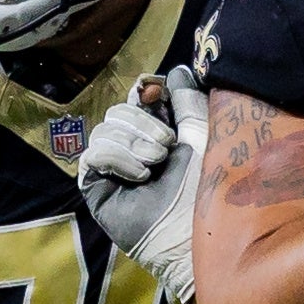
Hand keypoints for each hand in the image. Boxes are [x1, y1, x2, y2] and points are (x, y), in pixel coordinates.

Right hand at [74, 66, 207, 303]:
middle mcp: (136, 147)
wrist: (195, 233)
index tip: (157, 91)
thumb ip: (189, 103)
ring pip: (104, 129)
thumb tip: (177, 70)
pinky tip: (138, 177)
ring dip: (132, 143)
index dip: (146, 90)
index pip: (141, 97)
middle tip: (165, 148)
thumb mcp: (204, 137)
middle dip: (143, 122)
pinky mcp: (97, 187)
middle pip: (119, 109)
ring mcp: (115, 167)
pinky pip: (92, 154)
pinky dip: (116, 159)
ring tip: (153, 167)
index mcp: (162, 133)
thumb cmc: (210, 190)